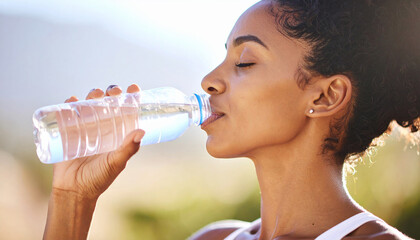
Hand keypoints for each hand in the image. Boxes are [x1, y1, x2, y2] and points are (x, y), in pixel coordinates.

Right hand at [51, 84, 142, 199]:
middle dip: (111, 93)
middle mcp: (103, 128)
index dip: (130, 97)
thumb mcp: (116, 163)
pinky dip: (68, 104)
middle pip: (108, 103)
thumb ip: (128, 149)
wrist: (74, 191)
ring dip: (92, 95)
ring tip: (94, 95)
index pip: (126, 110)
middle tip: (112, 93)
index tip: (133, 88)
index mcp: (118, 133)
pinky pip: (67, 113)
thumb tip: (142, 131)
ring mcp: (85, 128)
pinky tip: (71, 100)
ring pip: (89, 104)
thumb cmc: (99, 178)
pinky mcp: (67, 132)